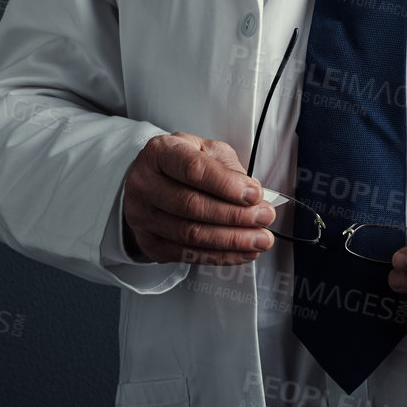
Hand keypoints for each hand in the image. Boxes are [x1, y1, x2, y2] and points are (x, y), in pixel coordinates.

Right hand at [121, 132, 274, 264]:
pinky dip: (220, 256)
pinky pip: (187, 255)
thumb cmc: (181, 163)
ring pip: (191, 234)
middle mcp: (145, 184)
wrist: (151, 181)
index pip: (194, 170)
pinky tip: (242, 252)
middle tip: (264, 218)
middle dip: (236, 215)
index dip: (227, 185)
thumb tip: (252, 193)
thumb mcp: (205, 150)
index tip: (255, 195)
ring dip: (232, 240)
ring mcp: (142, 216)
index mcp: (160, 152)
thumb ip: (228, 167)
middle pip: (193, 206)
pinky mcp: (148, 242)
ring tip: (259, 239)